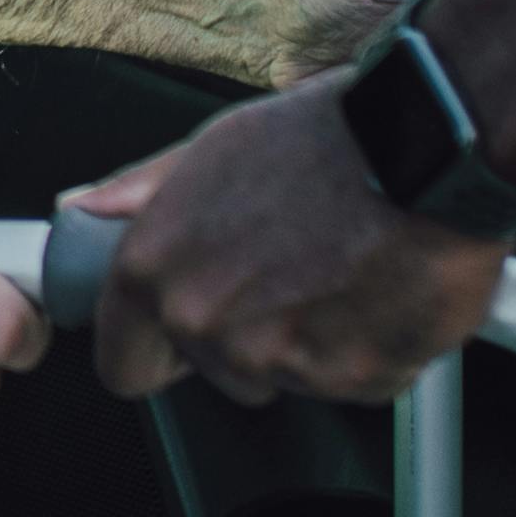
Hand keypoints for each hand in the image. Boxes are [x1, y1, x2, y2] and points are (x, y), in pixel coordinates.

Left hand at [69, 75, 511, 404]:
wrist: (429, 145)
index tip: (171, 342)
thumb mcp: (215, 146)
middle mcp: (208, 322)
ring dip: (313, 339)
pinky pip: (354, 381)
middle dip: (250, 336)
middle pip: (217, 373)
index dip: (150, 352)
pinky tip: (381, 287)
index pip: (122, 362)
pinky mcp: (351, 378)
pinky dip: (370, 347)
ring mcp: (279, 358)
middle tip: (291, 269)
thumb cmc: (329, 135)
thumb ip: (143, 192)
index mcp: (158, 269)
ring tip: (343, 266)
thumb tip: (86, 209)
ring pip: (287, 375)